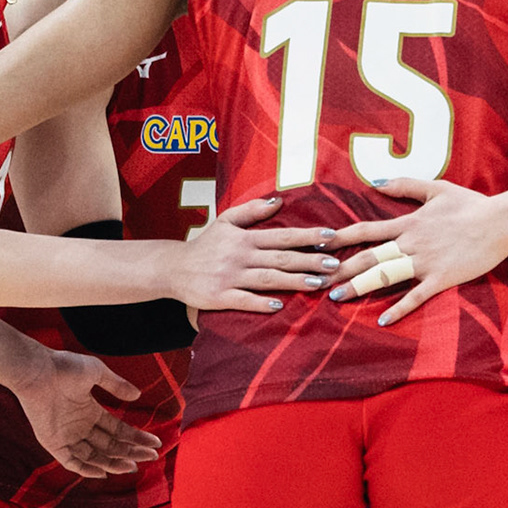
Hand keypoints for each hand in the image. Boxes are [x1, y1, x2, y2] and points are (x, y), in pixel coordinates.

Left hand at [6, 347, 160, 478]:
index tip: (154, 444)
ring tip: (132, 466)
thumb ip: (116, 385)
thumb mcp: (97, 372)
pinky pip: (71, 461)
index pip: (118, 430)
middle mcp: (80, 426)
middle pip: (110, 445)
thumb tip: (137, 396)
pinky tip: (103, 472)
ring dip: (113, 463)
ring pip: (94, 456)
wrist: (37, 371)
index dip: (136, 438)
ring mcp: (66, 436)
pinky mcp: (52, 442)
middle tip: (151, 458)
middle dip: (131, 452)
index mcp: (90, 411)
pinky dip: (86, 469)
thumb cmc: (65, 367)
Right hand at [172, 196, 340, 312]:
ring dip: (293, 281)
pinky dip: (261, 303)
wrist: (173, 268)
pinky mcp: (220, 296)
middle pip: (280, 258)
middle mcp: (240, 256)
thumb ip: (252, 211)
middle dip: (309, 260)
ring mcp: (230, 277)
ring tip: (317, 283)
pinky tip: (280, 306)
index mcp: (244, 238)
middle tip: (334, 264)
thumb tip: (279, 201)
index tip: (331, 236)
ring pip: (267, 279)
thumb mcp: (225, 221)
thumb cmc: (204, 246)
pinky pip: (244, 300)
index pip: (282, 236)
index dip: (307, 236)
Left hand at [323, 178, 507, 326]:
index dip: (340, 237)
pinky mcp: (441, 278)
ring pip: (385, 276)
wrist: (500, 221)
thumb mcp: (436, 188)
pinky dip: (398, 309)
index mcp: (408, 223)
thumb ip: (405, 185)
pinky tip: (381, 320)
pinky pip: (416, 296)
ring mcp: (425, 262)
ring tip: (337, 299)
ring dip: (359, 287)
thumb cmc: (470, 204)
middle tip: (317, 279)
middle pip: (369, 257)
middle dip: (341, 269)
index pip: (366, 230)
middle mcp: (411, 243)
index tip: (318, 244)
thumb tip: (375, 182)